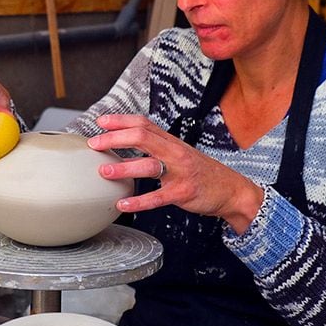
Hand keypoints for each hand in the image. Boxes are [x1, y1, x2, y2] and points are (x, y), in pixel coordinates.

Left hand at [86, 113, 263, 233]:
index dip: (121, 121)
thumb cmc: (200, 173)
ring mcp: (180, 172)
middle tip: (94, 144)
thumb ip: (154, 150)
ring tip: (103, 171)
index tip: (100, 122)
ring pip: (149, 165)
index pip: (143, 123)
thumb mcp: (178, 155)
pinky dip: (139, 201)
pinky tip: (122, 204)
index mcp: (171, 142)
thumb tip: (122, 150)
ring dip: (123, 167)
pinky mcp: (183, 193)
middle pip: (142, 137)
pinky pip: (158, 197)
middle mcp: (175, 152)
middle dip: (115, 138)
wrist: (232, 190)